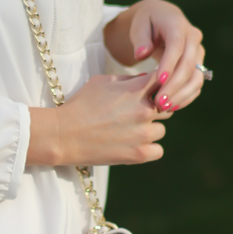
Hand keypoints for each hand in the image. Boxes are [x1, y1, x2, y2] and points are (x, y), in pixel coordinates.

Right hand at [26, 71, 168, 167]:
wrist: (64, 134)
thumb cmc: (81, 105)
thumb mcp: (102, 82)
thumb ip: (128, 79)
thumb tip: (147, 79)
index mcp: (137, 89)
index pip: (164, 81)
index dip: (158, 85)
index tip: (151, 91)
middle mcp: (144, 111)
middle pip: (168, 106)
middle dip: (156, 108)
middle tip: (137, 113)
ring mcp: (144, 134)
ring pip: (161, 130)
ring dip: (150, 129)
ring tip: (130, 130)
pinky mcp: (140, 154)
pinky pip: (158, 150)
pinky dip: (149, 148)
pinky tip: (134, 144)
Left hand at [103, 0, 205, 111]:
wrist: (161, 18)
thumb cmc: (146, 22)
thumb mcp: (139, 25)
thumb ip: (140, 39)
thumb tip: (141, 55)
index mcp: (177, 24)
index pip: (176, 46)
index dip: (169, 64)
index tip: (159, 81)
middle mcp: (193, 37)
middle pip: (189, 65)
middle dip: (174, 86)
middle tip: (158, 103)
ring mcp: (198, 51)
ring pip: (196, 77)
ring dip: (182, 94)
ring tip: (164, 107)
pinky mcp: (198, 63)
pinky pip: (196, 82)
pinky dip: (186, 96)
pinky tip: (172, 106)